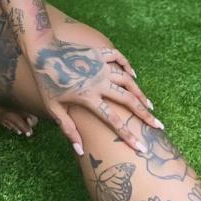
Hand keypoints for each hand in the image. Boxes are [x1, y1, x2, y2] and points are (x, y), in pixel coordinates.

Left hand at [28, 35, 159, 156]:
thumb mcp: (53, 107)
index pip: (113, 120)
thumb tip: (80, 150)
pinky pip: (118, 58)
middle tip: (158, 125)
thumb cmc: (45, 80)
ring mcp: (100, 66)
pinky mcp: (98, 53)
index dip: (128, 136)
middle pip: (128, 100)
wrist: (42, 49)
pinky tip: (133, 76)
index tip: (142, 148)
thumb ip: (68, 128)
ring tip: (149, 105)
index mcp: (88, 97)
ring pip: (127, 80)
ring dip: (139, 92)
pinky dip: (127, 66)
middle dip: (145, 114)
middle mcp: (99, 81)